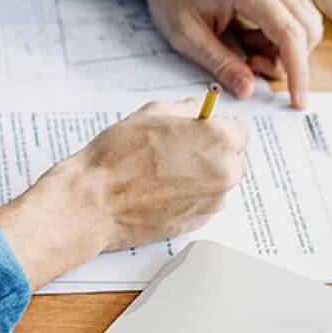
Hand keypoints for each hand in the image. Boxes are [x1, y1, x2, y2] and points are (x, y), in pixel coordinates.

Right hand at [0, 100, 249, 289]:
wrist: (93, 202)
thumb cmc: (116, 157)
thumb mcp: (150, 114)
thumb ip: (184, 109)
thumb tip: (197, 110)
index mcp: (218, 139)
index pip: (238, 132)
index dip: (215, 130)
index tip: (199, 133)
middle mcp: (224, 172)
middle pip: (231, 159)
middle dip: (210, 154)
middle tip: (175, 153)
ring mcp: (213, 202)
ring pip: (218, 183)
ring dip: (200, 177)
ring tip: (162, 174)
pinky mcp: (199, 223)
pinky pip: (203, 204)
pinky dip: (189, 198)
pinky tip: (160, 192)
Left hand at [124, 0, 323, 107]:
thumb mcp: (188, 37)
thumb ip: (220, 64)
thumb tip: (247, 89)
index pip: (291, 35)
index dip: (299, 71)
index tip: (298, 99)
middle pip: (307, 30)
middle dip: (289, 60)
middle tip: (251, 67)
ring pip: (305, 24)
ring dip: (285, 49)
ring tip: (247, 51)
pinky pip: (295, 17)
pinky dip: (281, 37)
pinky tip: (250, 38)